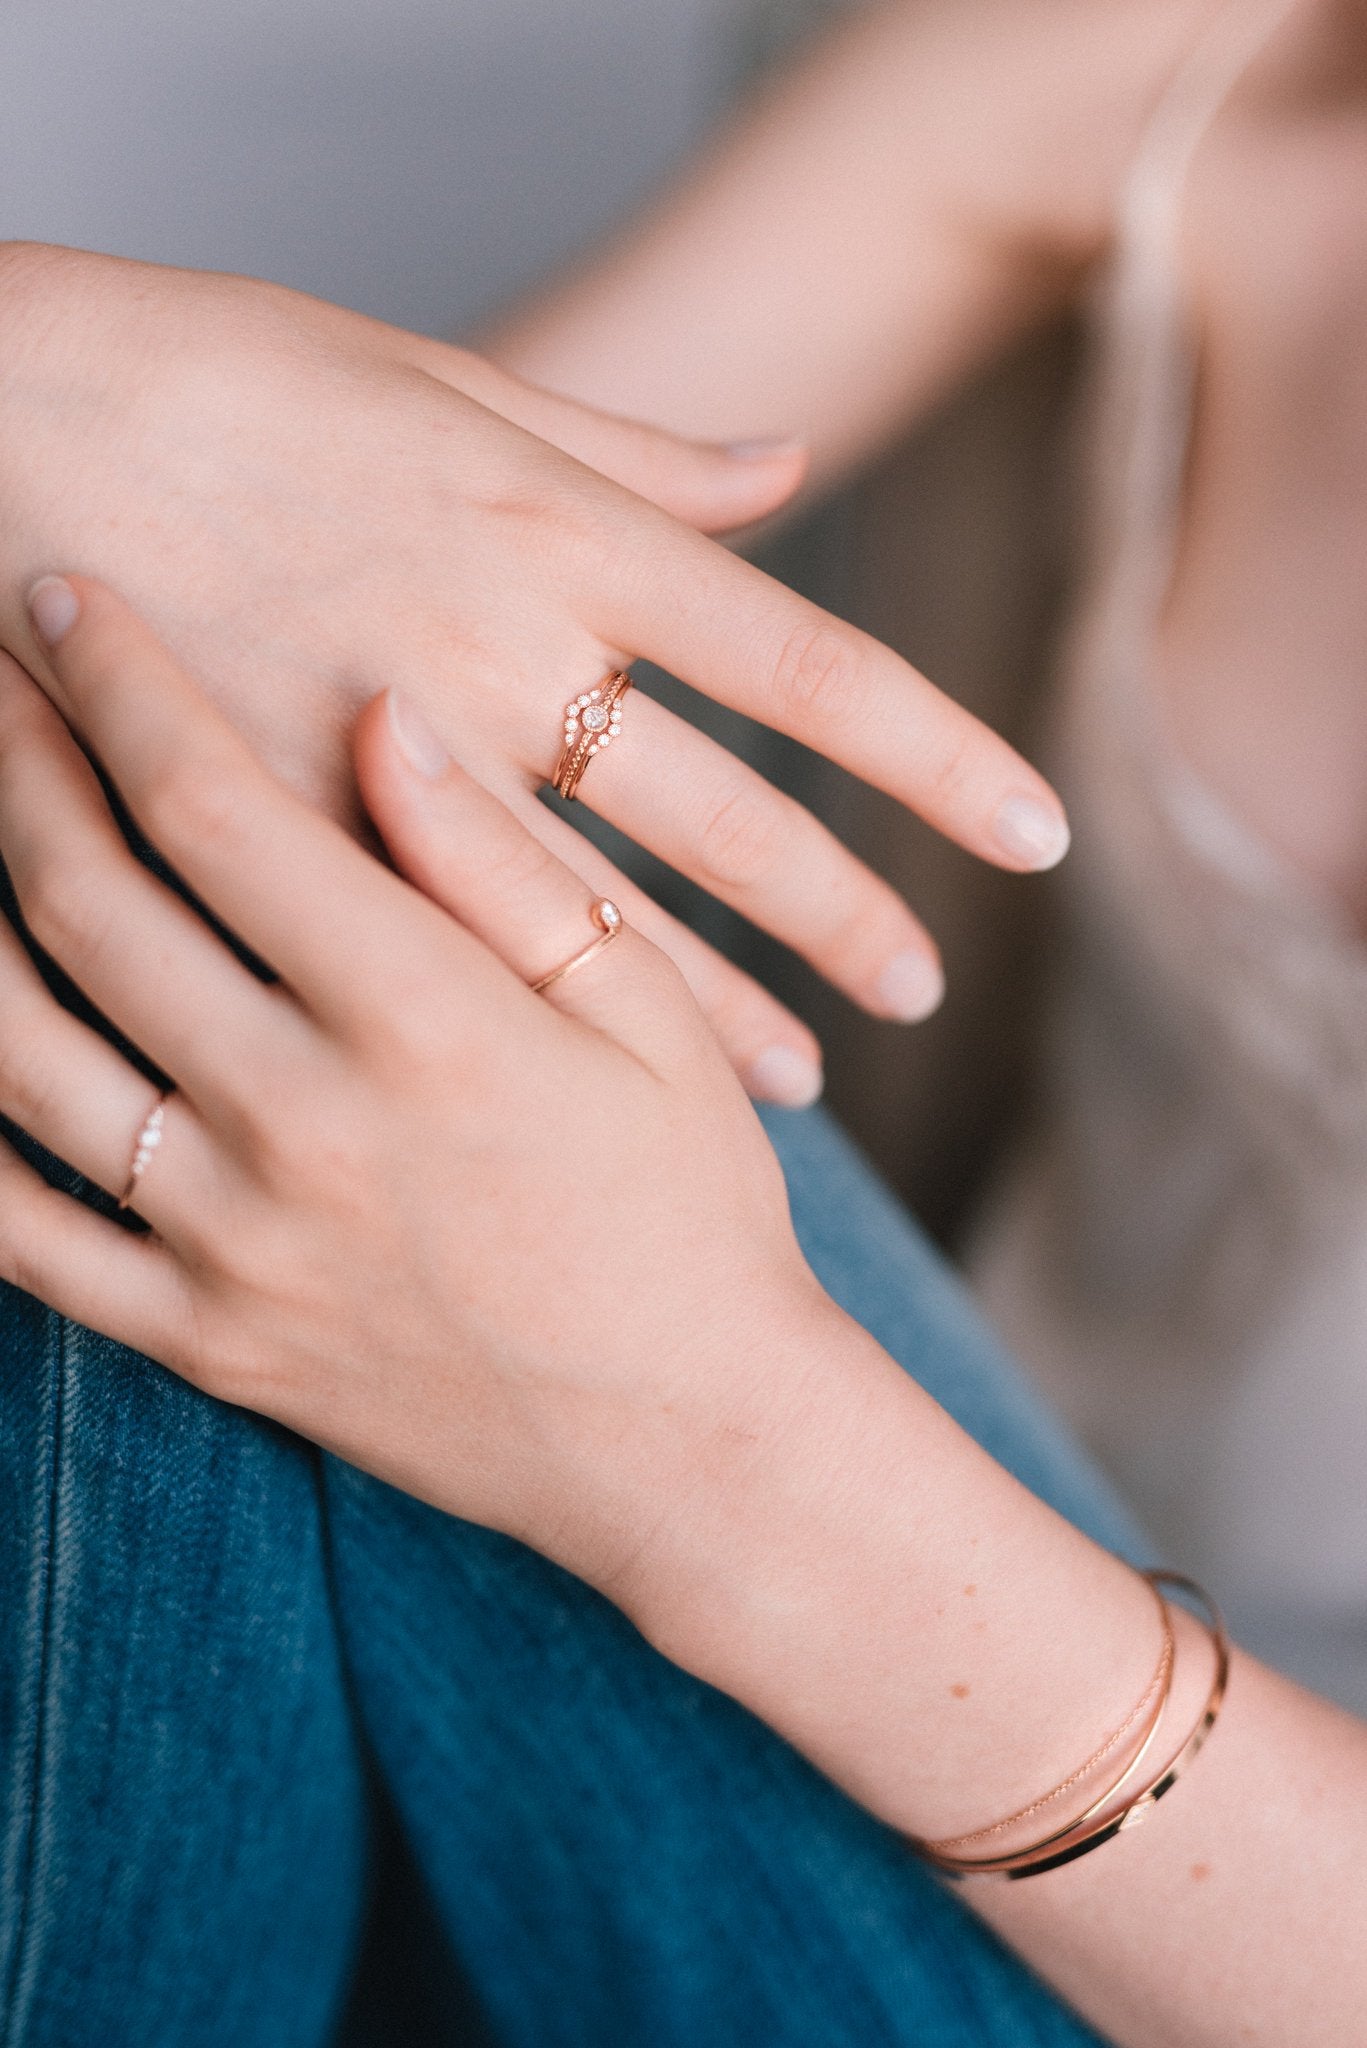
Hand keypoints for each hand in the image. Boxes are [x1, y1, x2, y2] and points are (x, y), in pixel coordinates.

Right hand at [0, 245, 1068, 1103]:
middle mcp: (503, 653)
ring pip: (597, 921)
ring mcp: (391, 763)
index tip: (1038, 831)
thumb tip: (788, 467)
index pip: (810, 667)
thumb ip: (633, 448)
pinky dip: (536, 1033)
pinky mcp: (281, 846)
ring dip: (719, 1003)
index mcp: (561, 529)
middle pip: (727, 823)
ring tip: (807, 1076)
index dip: (940, 757)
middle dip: (841, 916)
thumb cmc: (228, 375)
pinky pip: (441, 965)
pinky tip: (596, 1093)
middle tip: (923, 991)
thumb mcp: (450, 382)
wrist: (5, 420)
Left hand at [0, 578, 857, 1587]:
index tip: (66, 598)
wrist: (693, 1445)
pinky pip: (24, 1238)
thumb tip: (385, 711)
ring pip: (17, 1055)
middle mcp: (302, 1124)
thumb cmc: (693, 1208)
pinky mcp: (208, 1342)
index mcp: (424, 1021)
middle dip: (13, 760)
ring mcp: (236, 1245)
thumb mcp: (650, 1017)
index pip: (218, 810)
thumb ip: (508, 863)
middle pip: (91, 903)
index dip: (123, 687)